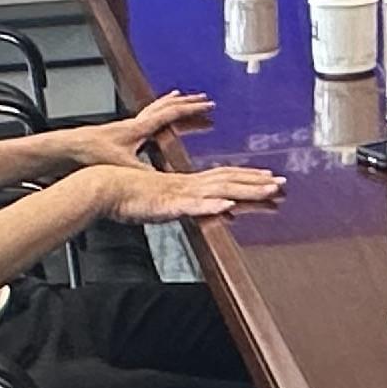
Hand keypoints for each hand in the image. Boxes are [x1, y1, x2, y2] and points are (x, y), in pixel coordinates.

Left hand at [44, 93, 214, 171]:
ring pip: (152, 110)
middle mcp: (133, 124)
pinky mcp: (115, 134)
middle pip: (164, 107)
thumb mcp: (125, 166)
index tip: (208, 104)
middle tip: (201, 99)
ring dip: (168, 105)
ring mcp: (124, 127)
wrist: (65, 148)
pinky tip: (150, 128)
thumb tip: (167, 183)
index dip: (191, 109)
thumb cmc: (90, 153)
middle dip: (185, 103)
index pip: (171, 114)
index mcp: (139, 129)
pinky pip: (141, 120)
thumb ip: (147, 174)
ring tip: (178, 101)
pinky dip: (151, 118)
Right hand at [91, 161, 284, 222]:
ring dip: (246, 189)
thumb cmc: (127, 195)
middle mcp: (188, 184)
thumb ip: (183, 205)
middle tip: (283, 183)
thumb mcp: (162, 202)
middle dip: (258, 182)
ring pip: (220, 189)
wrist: (103, 187)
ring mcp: (180, 193)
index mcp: (187, 183)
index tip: (270, 177)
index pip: (225, 176)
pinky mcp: (168, 204)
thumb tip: (202, 210)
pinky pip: (193, 205)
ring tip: (270, 189)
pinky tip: (229, 205)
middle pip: (230, 180)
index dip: (248, 177)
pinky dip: (212, 204)